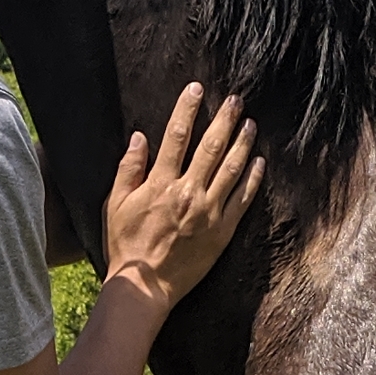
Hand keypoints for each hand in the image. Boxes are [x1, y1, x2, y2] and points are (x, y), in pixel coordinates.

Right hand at [102, 84, 263, 309]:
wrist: (145, 286)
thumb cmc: (126, 245)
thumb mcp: (116, 204)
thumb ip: (129, 169)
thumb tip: (140, 137)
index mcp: (161, 183)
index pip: (176, 135)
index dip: (188, 108)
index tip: (197, 89)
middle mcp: (188, 192)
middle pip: (211, 146)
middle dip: (224, 118)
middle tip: (236, 99)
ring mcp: (209, 211)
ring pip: (232, 168)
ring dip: (243, 142)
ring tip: (250, 123)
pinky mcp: (223, 231)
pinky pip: (243, 199)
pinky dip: (252, 178)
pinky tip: (259, 161)